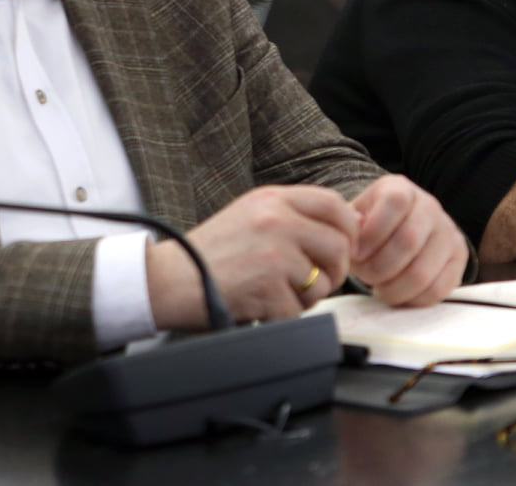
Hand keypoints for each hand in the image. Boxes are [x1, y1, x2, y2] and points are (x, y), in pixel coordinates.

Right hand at [145, 185, 358, 328]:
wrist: (167, 280)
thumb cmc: (208, 251)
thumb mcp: (249, 214)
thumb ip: (292, 214)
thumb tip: (346, 223)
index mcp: (272, 199)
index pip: (334, 204)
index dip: (348, 228)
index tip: (344, 245)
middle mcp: (277, 221)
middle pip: (338, 246)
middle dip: (334, 270)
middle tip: (315, 280)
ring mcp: (274, 255)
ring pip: (323, 282)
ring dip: (306, 296)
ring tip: (276, 291)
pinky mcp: (268, 289)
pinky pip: (299, 310)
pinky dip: (283, 315)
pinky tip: (261, 305)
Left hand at [349, 175, 467, 307]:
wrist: (403, 230)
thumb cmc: (373, 227)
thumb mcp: (357, 217)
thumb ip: (350, 227)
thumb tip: (353, 242)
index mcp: (401, 189)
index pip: (395, 202)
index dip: (372, 232)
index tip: (356, 254)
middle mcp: (430, 206)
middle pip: (408, 241)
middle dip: (379, 268)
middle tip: (366, 277)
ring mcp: (448, 232)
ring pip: (422, 272)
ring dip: (394, 289)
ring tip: (380, 289)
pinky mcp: (459, 259)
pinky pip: (438, 290)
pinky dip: (413, 299)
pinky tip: (399, 294)